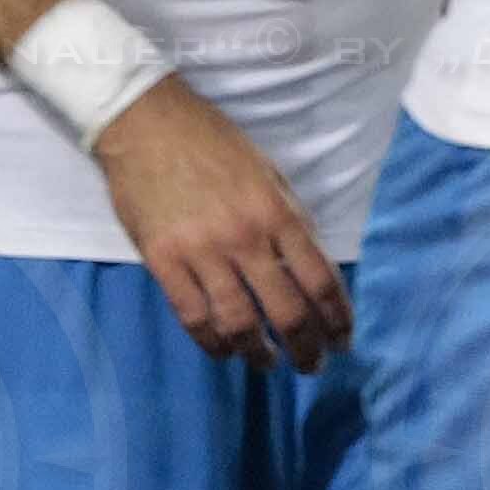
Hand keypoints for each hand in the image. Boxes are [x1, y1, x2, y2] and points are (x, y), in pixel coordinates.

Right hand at [92, 76, 352, 363]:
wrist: (147, 123)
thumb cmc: (212, 144)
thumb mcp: (268, 175)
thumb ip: (289, 222)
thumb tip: (308, 269)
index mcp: (278, 214)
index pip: (321, 280)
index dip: (337, 320)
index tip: (342, 341)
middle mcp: (245, 238)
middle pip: (287, 311)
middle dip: (306, 347)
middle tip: (312, 366)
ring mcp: (201, 252)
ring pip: (239, 322)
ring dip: (259, 353)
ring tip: (268, 363)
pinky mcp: (162, 260)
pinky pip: (193, 316)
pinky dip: (213, 342)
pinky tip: (225, 351)